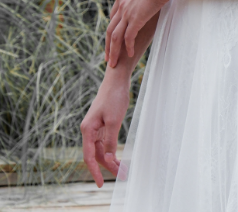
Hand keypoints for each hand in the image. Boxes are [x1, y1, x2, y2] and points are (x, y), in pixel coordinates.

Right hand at [81, 70, 129, 186]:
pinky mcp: (102, 125)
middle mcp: (89, 130)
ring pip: (101, 150)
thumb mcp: (114, 121)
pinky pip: (105, 143)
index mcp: (87, 130)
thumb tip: (109, 160)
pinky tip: (119, 158)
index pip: (89, 156)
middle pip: (96, 155)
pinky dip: (112, 151)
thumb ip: (110, 141)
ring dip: (111, 161)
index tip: (100, 184)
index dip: (94, 172)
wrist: (117, 80)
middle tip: (122, 176)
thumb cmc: (114, 97)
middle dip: (108, 167)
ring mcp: (95, 128)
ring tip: (123, 170)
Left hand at [105, 0, 169, 67]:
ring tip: (114, 63)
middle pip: (110, 29)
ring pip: (115, 37)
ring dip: (113, 51)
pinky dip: (128, 47)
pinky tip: (130, 54)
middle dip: (108, 45)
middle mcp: (121, 6)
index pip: (113, 16)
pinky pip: (128, 38)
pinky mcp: (135, 19)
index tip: (113, 38)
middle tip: (108, 57)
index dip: (113, 28)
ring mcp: (127, 13)